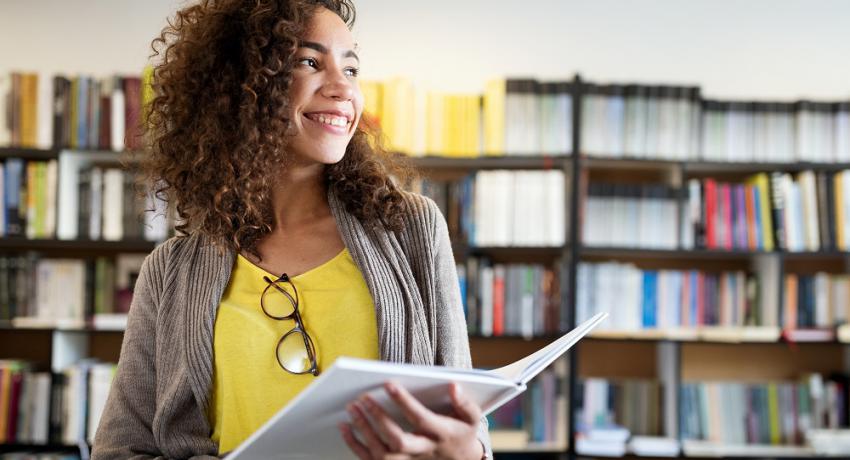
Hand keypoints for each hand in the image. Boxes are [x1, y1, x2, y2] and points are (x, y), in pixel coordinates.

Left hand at [338, 381, 484, 459]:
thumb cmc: (462, 432)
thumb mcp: (472, 418)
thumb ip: (464, 402)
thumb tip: (453, 386)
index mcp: (441, 434)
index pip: (420, 418)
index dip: (404, 402)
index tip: (388, 384)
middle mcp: (423, 450)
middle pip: (398, 440)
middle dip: (378, 419)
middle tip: (363, 398)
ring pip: (382, 453)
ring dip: (364, 431)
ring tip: (351, 409)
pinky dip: (355, 445)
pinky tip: (344, 427)